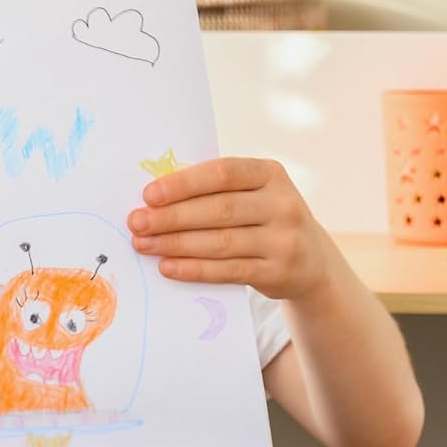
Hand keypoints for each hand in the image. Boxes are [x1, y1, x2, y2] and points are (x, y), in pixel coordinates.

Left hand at [128, 157, 328, 299]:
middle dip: (172, 217)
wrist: (310, 260)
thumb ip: (214, 190)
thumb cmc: (262, 218)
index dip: (183, 184)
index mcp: (270, 173)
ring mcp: (284, 240)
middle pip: (218, 210)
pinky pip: (228, 270)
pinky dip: (194, 269)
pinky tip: (167, 266)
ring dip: (176, 244)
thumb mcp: (251, 194)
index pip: (222, 173)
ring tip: (143, 244)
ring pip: (220, 242)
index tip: (148, 195)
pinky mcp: (278, 272)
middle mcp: (283, 204)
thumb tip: (155, 198)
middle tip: (137, 222)